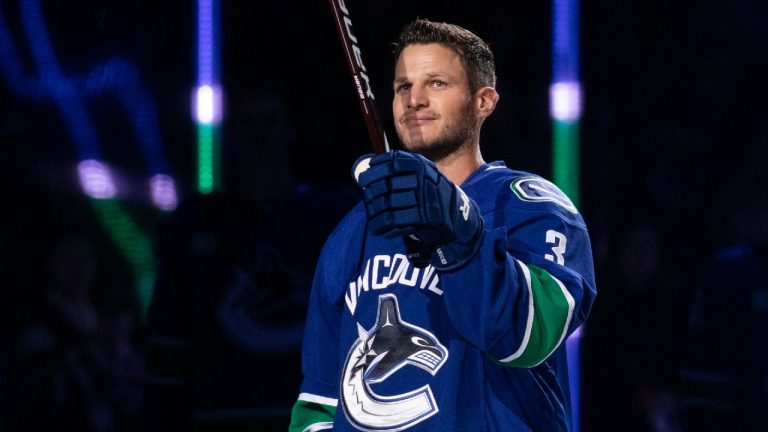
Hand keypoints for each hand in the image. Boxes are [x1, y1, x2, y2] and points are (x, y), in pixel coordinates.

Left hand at [353, 150, 482, 269]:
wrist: (456, 216)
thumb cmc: (428, 195)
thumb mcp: (418, 175)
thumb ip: (397, 170)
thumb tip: (366, 165)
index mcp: (420, 165)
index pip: (392, 163)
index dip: (374, 171)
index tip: (363, 180)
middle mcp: (423, 178)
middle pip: (386, 186)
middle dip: (372, 196)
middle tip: (367, 203)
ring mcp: (425, 197)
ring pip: (388, 204)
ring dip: (375, 214)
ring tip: (372, 219)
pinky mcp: (425, 216)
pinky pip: (396, 221)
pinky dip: (385, 226)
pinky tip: (381, 230)